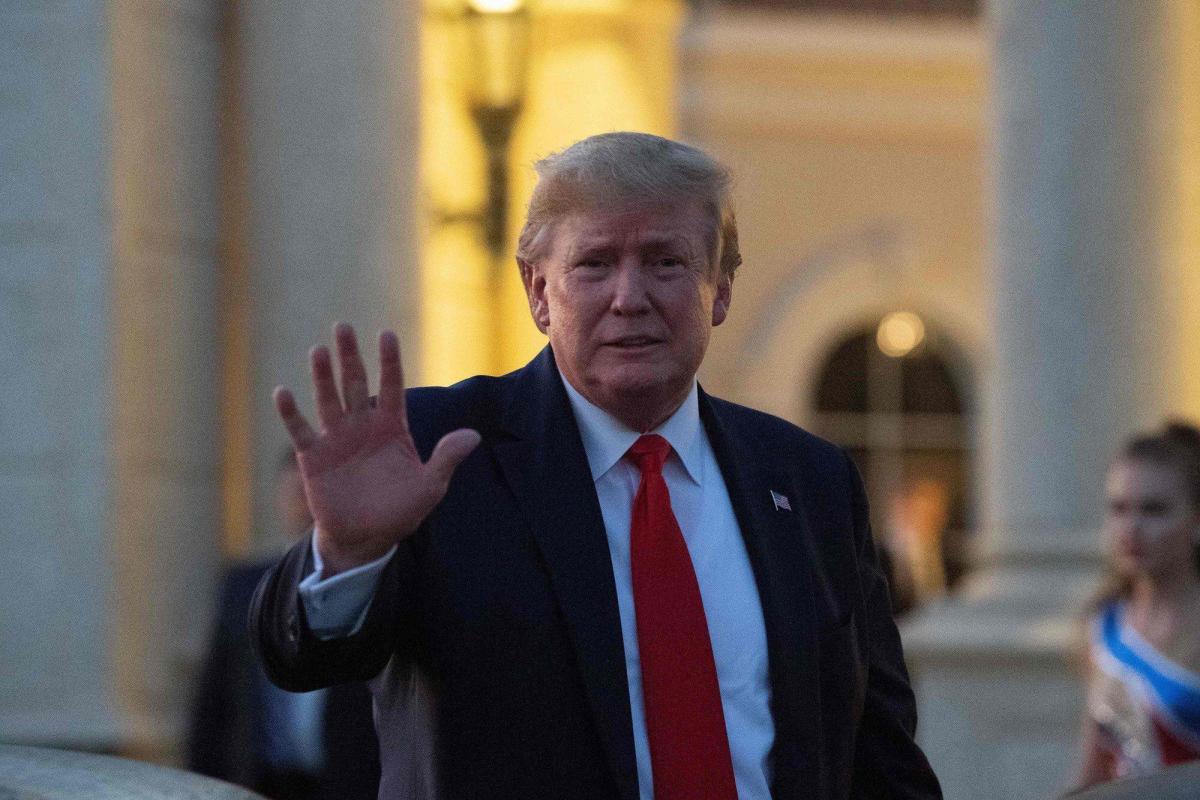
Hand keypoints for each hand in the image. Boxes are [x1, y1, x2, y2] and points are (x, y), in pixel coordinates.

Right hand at [274, 323, 480, 574]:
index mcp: (392, 427)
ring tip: (319, 351)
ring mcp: (337, 438)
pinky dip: (292, 413)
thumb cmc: (400, 511)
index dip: (389, 362)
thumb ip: (446, 458)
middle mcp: (363, 425)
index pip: (391, 387)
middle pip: (355, 384)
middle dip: (350, 356)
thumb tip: (474, 436)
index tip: (386, 334)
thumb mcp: (429, 486)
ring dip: (322, 376)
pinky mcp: (314, 456)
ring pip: (328, 400)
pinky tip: (283, 392)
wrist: (366, 538)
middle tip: (343, 326)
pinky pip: (301, 430)